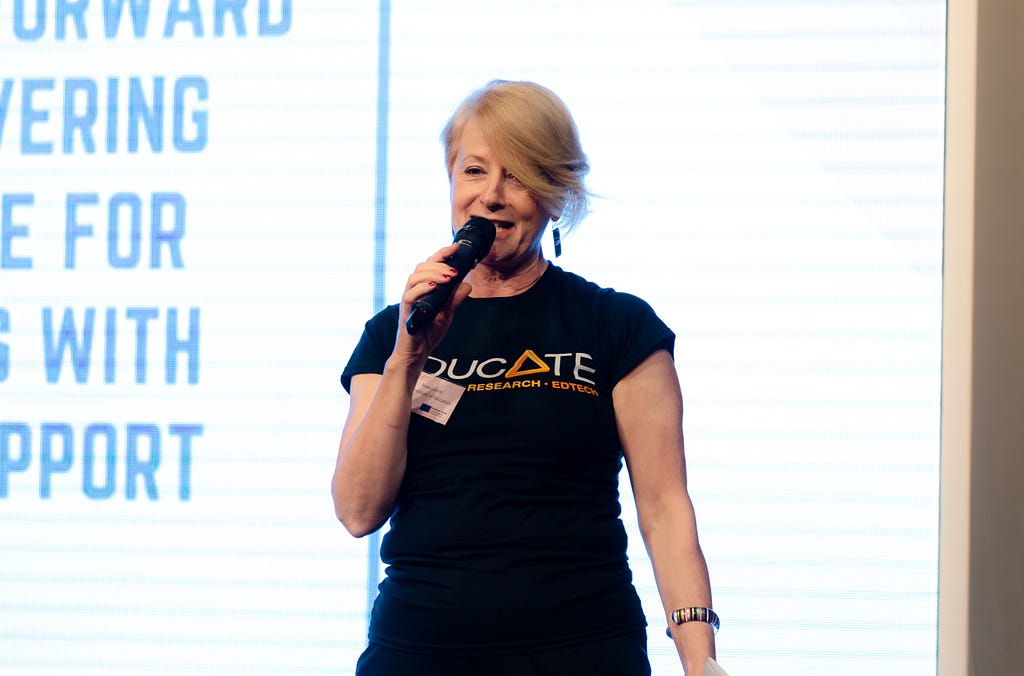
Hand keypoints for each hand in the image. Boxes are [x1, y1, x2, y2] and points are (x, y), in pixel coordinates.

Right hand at [393, 243, 471, 365]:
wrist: (416, 353)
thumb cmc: (428, 332)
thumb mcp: (448, 314)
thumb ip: (455, 299)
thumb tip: (467, 284)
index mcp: (424, 287)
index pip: (431, 264)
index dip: (443, 253)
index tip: (457, 247)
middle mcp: (414, 290)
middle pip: (422, 266)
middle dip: (439, 263)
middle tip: (455, 270)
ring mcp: (409, 299)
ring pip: (415, 277)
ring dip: (433, 274)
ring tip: (448, 277)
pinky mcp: (406, 311)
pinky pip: (410, 295)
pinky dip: (422, 288)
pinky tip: (434, 287)